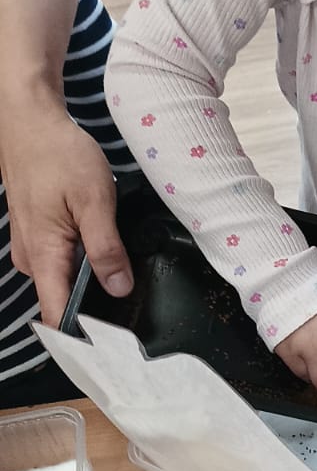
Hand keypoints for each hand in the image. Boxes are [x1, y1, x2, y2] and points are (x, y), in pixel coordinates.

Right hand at [3, 104, 131, 326]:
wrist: (30, 121)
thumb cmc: (58, 154)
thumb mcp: (94, 200)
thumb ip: (107, 248)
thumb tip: (119, 288)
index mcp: (43, 256)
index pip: (58, 314)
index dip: (84, 336)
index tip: (113, 349)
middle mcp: (32, 258)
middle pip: (64, 300)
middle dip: (96, 307)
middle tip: (133, 308)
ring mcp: (32, 247)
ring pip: (64, 279)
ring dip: (90, 280)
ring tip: (121, 274)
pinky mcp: (38, 235)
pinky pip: (61, 261)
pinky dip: (82, 260)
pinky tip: (101, 248)